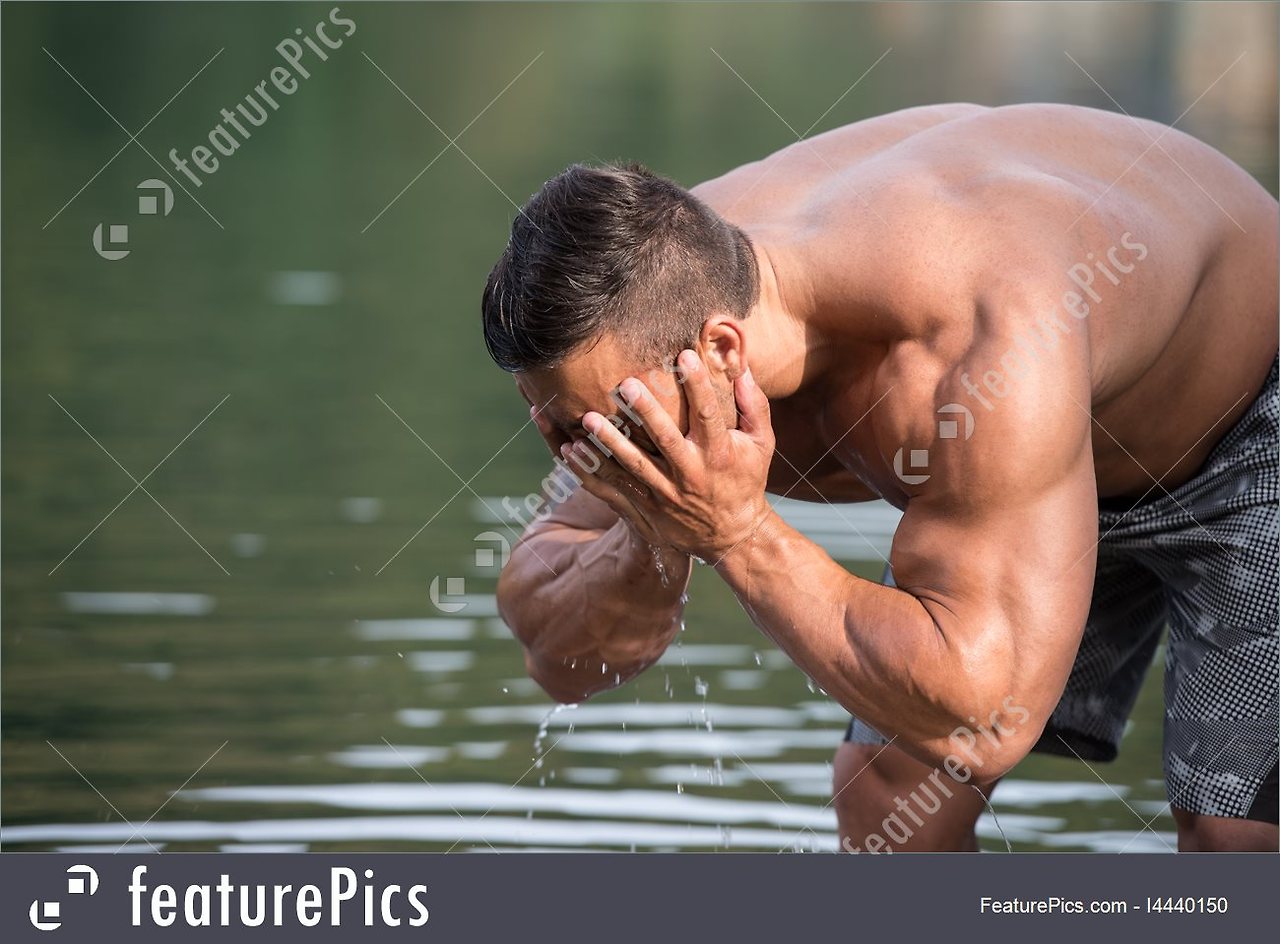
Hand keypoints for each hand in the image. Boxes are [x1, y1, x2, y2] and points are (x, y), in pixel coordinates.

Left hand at [565, 349, 775, 561]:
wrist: (731, 536)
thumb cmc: (745, 480)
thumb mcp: (761, 444)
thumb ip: (754, 405)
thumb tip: (743, 368)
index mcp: (718, 455)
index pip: (708, 415)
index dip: (698, 385)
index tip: (685, 355)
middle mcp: (690, 475)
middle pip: (665, 441)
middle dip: (647, 413)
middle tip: (627, 385)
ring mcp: (665, 495)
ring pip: (633, 467)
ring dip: (609, 443)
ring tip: (588, 419)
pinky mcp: (645, 511)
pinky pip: (612, 490)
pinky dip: (590, 472)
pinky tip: (569, 451)